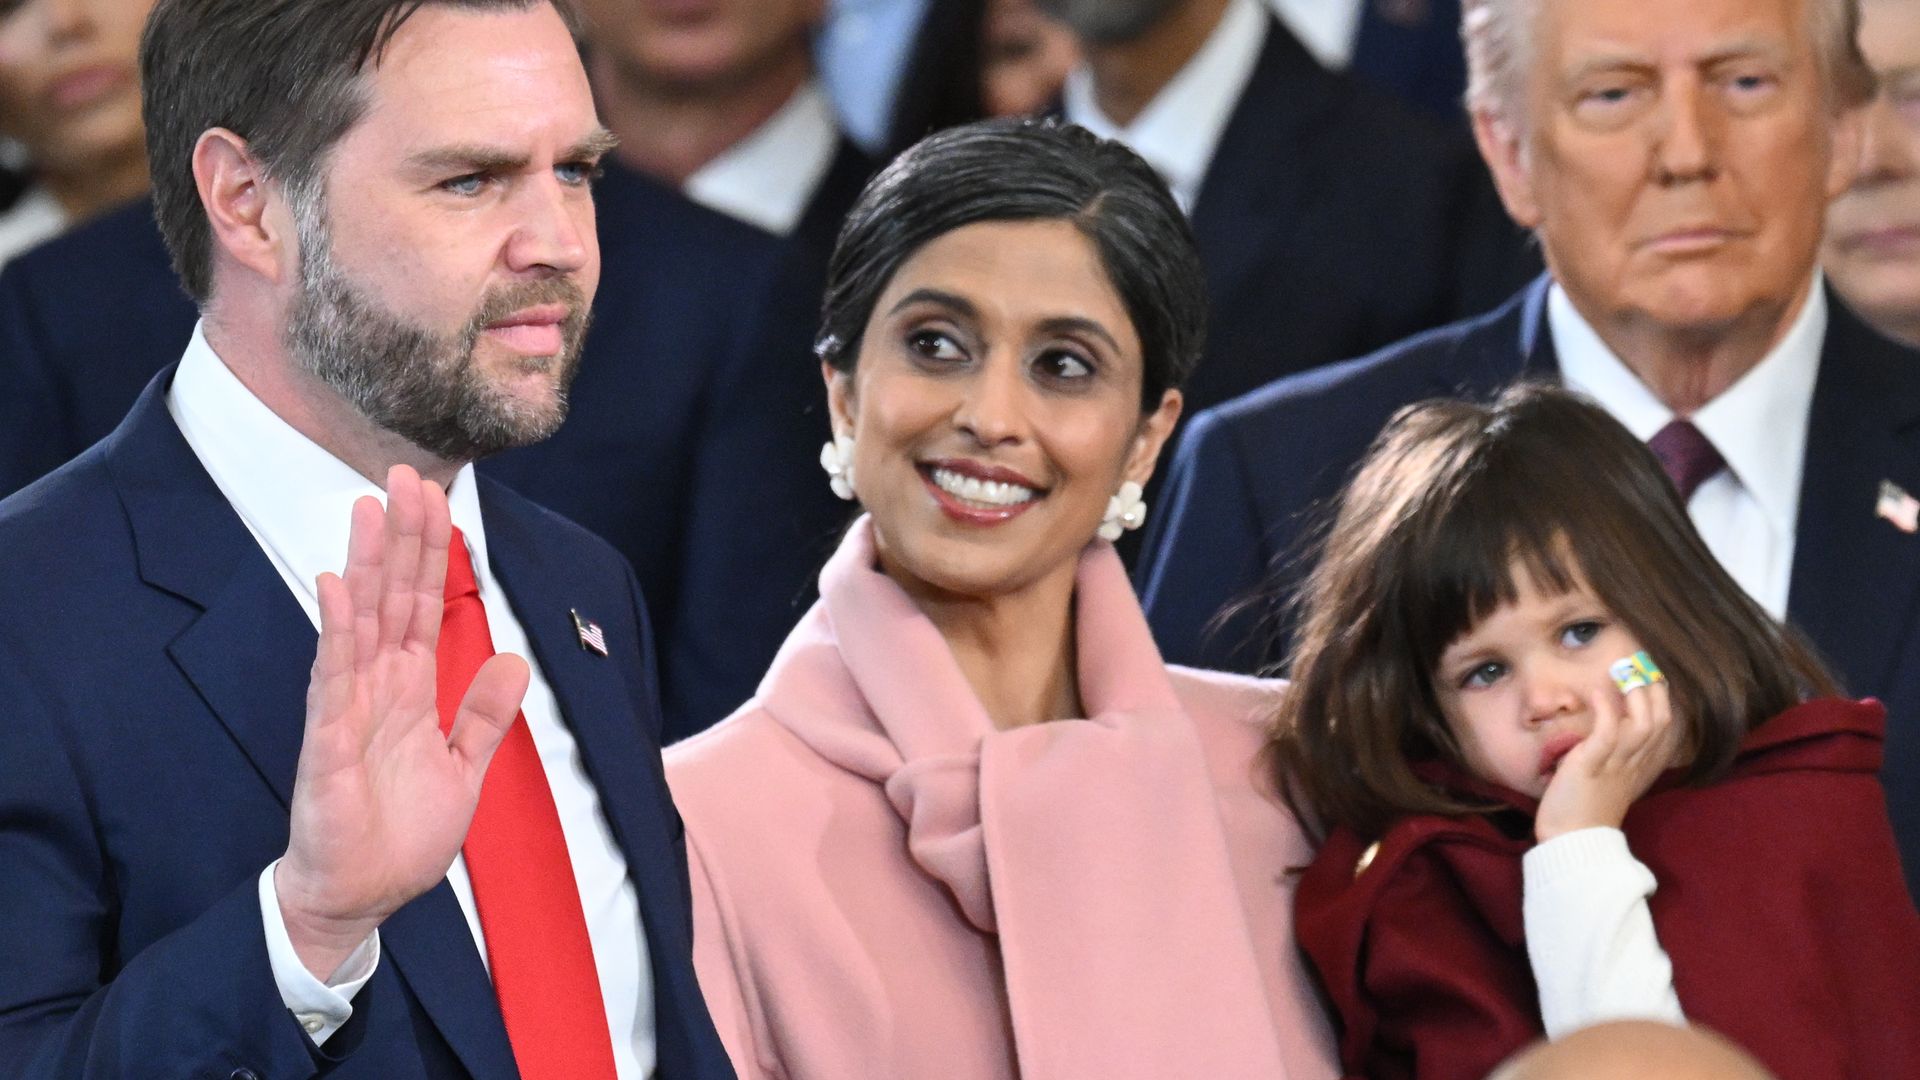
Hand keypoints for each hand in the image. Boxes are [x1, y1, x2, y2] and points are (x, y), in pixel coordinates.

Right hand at [275, 465, 528, 980]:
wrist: (361, 896)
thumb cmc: (400, 835)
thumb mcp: (463, 768)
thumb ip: (483, 715)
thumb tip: (514, 660)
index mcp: (410, 690)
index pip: (422, 607)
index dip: (430, 554)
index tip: (436, 498)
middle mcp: (377, 688)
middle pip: (392, 599)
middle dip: (400, 539)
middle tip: (403, 474)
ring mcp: (349, 709)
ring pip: (360, 622)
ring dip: (366, 566)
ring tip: (368, 509)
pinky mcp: (327, 741)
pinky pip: (332, 678)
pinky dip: (336, 632)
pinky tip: (335, 587)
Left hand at [1534, 678, 1684, 842]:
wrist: (1572, 841)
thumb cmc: (1583, 810)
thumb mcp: (1607, 778)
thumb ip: (1613, 754)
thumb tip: (1608, 726)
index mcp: (1641, 767)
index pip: (1665, 729)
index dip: (1663, 700)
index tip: (1653, 676)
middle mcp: (1635, 764)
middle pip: (1662, 721)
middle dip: (1655, 689)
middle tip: (1640, 664)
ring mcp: (1615, 765)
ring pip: (1644, 725)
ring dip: (1636, 695)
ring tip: (1623, 671)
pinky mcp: (1592, 766)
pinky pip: (1607, 734)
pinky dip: (1606, 710)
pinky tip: (1596, 692)